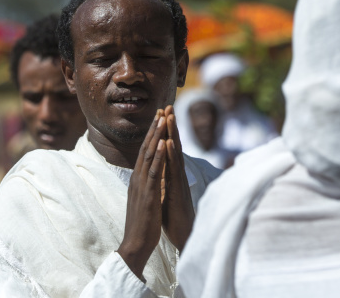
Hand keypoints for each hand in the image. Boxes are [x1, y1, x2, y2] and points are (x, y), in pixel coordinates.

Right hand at [118, 110, 166, 278]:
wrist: (135, 244)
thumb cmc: (142, 224)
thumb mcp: (144, 200)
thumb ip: (147, 187)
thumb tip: (151, 178)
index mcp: (138, 180)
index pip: (145, 153)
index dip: (152, 135)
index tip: (158, 120)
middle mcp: (137, 179)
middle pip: (145, 148)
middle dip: (154, 129)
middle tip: (161, 110)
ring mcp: (141, 185)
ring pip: (148, 155)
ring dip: (156, 136)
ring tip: (162, 119)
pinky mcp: (147, 194)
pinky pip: (153, 171)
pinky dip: (157, 156)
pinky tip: (162, 144)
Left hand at [162, 105, 194, 251]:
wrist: (181, 235)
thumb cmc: (172, 215)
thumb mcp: (164, 191)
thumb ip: (163, 178)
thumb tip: (158, 167)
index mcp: (170, 173)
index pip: (167, 148)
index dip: (163, 131)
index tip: (160, 114)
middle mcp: (176, 173)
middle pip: (173, 145)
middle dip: (170, 125)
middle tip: (167, 106)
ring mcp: (179, 180)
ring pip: (175, 153)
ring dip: (172, 134)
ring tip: (169, 117)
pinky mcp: (179, 190)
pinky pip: (174, 170)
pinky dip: (170, 155)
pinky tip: (168, 143)